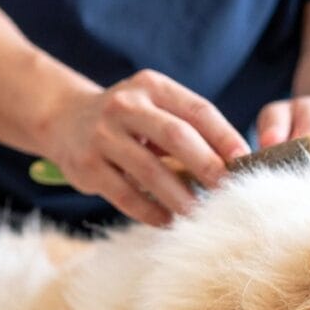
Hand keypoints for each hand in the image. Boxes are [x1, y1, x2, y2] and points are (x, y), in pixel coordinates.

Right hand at [46, 69, 249, 225]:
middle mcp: (127, 106)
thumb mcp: (155, 108)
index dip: (224, 137)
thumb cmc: (128, 120)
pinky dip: (149, 211)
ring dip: (179, 196)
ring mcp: (103, 135)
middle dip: (207, 166)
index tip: (245, 162)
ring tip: (199, 214)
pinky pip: (125, 194)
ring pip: (150, 170)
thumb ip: (189, 129)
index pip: (198, 110)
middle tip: (228, 192)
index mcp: (153, 87)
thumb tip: (236, 165)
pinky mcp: (87, 166)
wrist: (64, 119)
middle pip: (176, 136)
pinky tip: (167, 221)